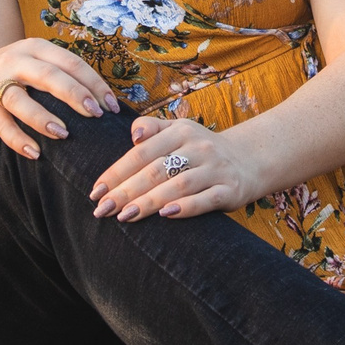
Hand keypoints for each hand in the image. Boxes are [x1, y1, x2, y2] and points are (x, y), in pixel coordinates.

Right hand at [0, 38, 118, 157]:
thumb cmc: (21, 76)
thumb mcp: (40, 65)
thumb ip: (65, 76)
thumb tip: (106, 104)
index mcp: (37, 48)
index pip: (71, 63)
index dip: (94, 84)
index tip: (111, 106)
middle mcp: (15, 60)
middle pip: (48, 76)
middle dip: (74, 95)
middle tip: (95, 115)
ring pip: (19, 99)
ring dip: (43, 119)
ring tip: (64, 134)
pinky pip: (1, 124)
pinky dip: (18, 139)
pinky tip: (35, 153)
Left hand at [92, 117, 260, 220]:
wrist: (249, 160)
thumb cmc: (200, 150)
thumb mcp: (178, 131)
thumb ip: (152, 128)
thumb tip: (132, 135)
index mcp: (180, 131)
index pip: (141, 152)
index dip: (116, 172)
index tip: (95, 191)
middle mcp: (198, 147)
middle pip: (155, 170)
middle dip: (126, 191)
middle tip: (102, 210)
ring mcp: (215, 169)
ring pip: (178, 186)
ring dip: (149, 202)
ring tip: (125, 216)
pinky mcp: (230, 190)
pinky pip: (206, 199)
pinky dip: (186, 208)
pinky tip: (166, 215)